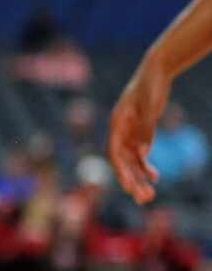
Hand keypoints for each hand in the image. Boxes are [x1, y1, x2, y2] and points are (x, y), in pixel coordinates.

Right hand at [108, 59, 168, 203]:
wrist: (155, 71)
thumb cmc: (149, 85)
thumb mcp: (149, 106)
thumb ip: (145, 129)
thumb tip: (143, 155)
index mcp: (117, 123)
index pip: (115, 153)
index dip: (121, 172)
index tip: (128, 188)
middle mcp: (120, 131)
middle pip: (123, 162)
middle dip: (132, 181)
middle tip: (143, 199)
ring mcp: (129, 133)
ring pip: (132, 162)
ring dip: (139, 179)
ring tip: (149, 196)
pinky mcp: (140, 133)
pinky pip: (141, 155)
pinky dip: (147, 167)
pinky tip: (155, 178)